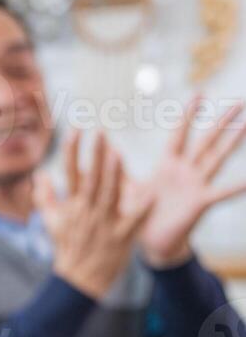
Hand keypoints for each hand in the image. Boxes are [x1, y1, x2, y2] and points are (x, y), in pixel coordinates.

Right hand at [39, 131, 153, 300]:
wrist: (79, 278)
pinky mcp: (122, 237)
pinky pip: (133, 220)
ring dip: (112, 174)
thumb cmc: (67, 246)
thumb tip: (39, 174)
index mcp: (73, 205)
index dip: (74, 151)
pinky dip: (141, 208)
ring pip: (109, 195)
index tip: (77, 129)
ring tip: (116, 152)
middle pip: (92, 179)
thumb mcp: (52, 221)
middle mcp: (88, 211)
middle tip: (101, 132)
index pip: (72, 172)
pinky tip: (150, 193)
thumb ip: (45, 196)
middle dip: (96, 155)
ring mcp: (104, 224)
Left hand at [132, 95, 245, 267]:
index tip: (199, 94)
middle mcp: (186, 171)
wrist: (151, 242)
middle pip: (206, 141)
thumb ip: (117, 169)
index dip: (189, 115)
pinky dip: (236, 186)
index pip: (180, 134)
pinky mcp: (200, 202)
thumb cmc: (141, 214)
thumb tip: (105, 147)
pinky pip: (221, 192)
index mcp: (169, 165)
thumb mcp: (128, 188)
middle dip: (222, 122)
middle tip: (239, 102)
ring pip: (217, 159)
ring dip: (233, 142)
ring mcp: (196, 185)